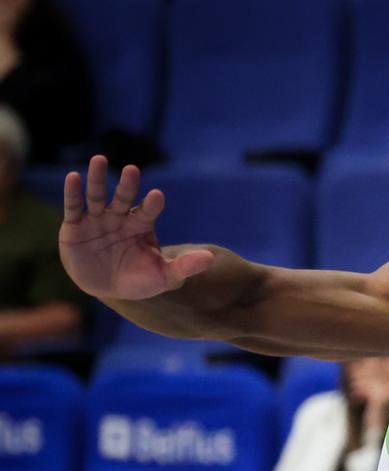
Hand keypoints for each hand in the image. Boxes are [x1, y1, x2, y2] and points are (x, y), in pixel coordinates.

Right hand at [59, 156, 212, 301]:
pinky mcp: (74, 227)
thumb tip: (210, 258)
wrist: (106, 288)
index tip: (157, 196)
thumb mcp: (164, 277)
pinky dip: (73, 193)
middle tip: (132, 170)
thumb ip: (184, 267)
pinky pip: (74, 207)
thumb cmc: (138, 280)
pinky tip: (73, 177)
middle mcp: (119, 218)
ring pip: (97, 196)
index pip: (148, 211)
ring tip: (99, 159)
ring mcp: (96, 220)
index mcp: (141, 226)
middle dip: (127, 185)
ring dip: (97, 179)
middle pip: (123, 198)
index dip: (152, 204)